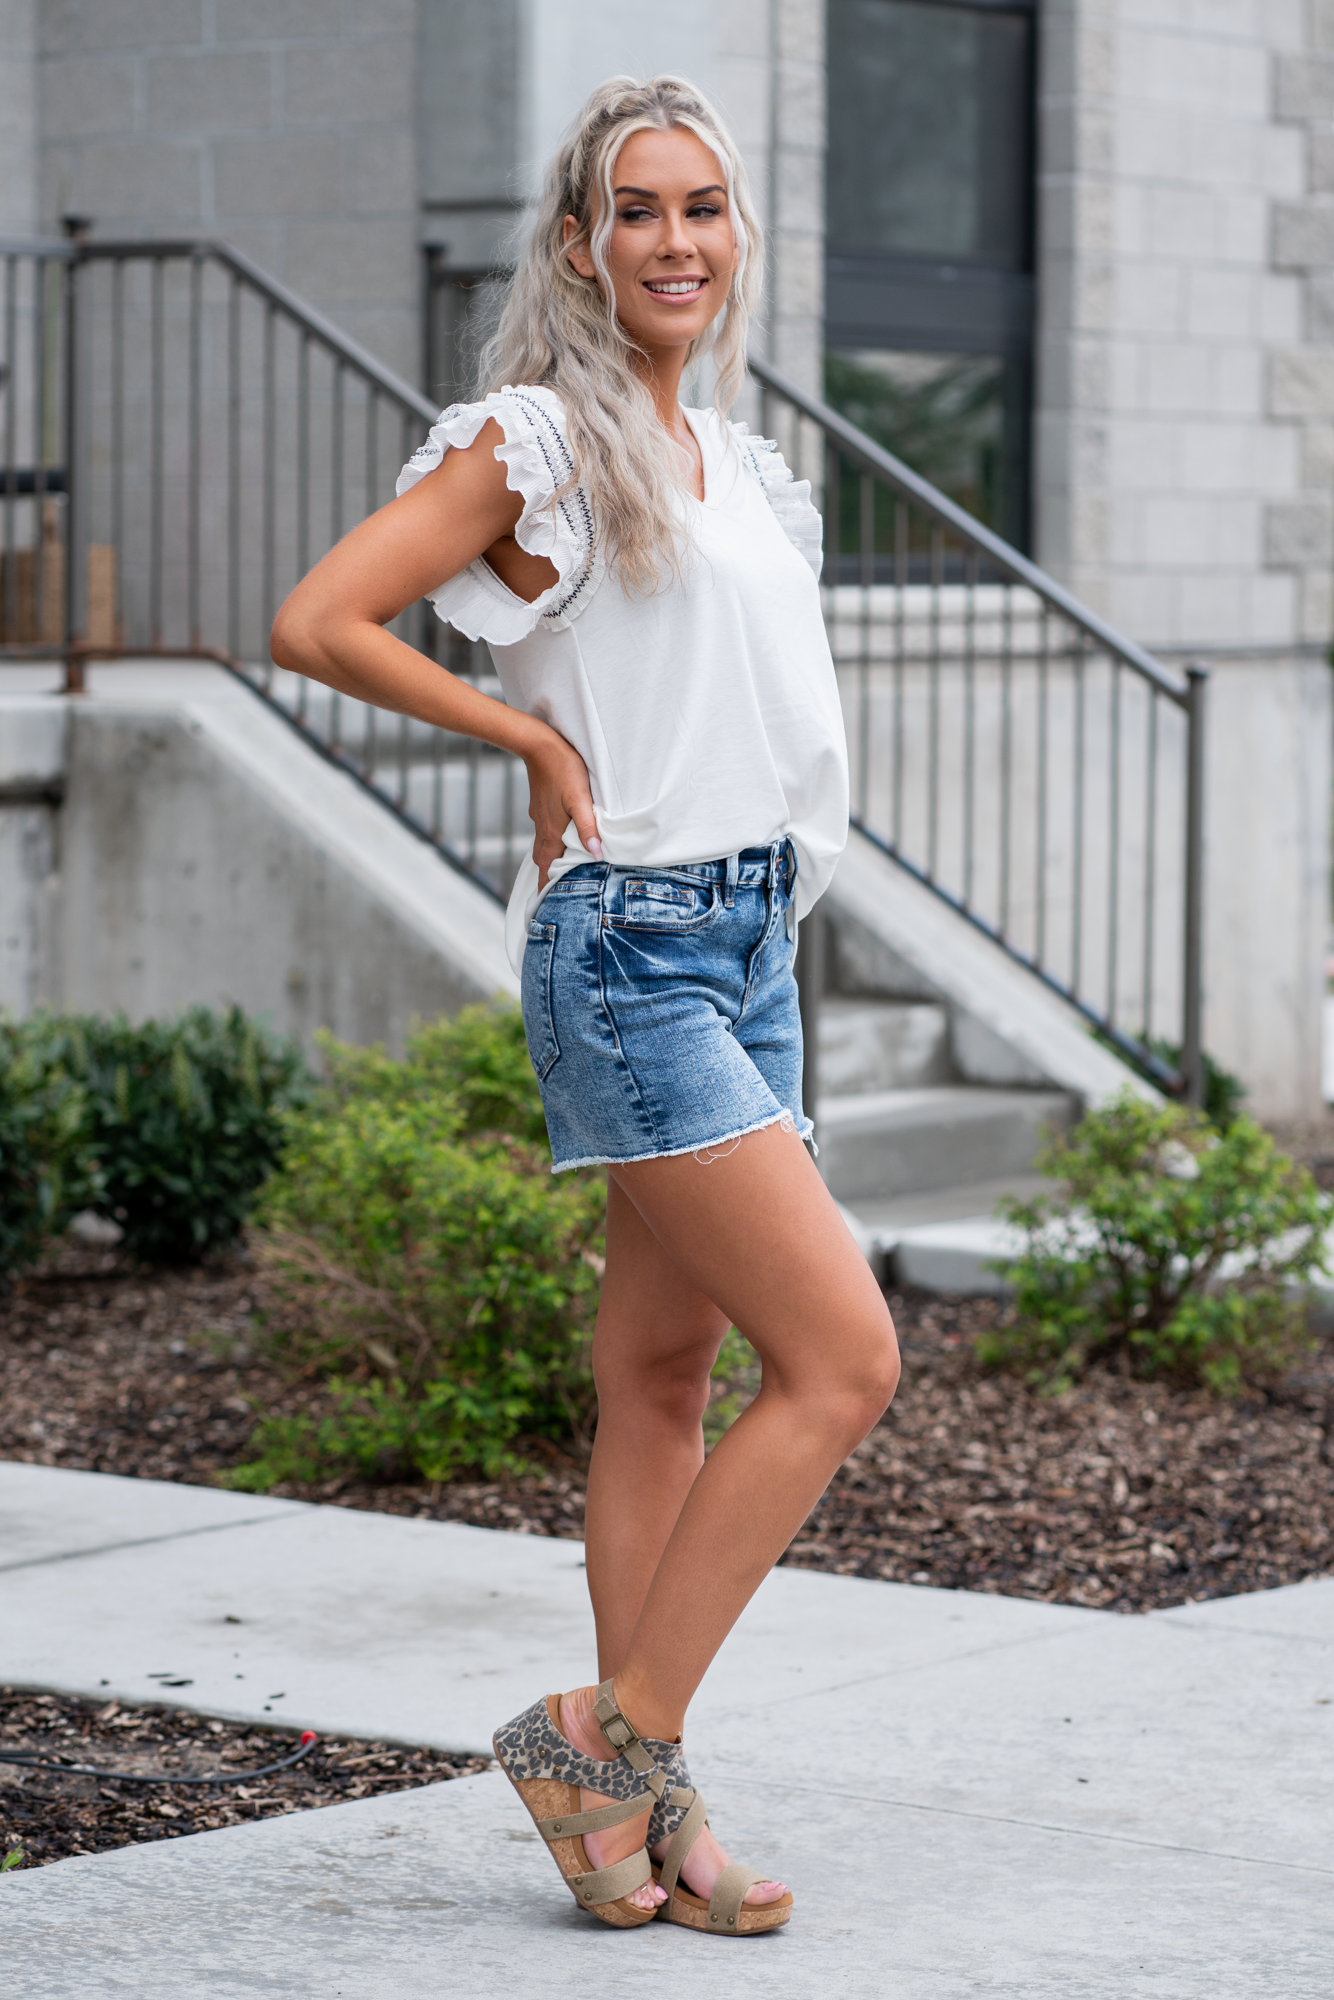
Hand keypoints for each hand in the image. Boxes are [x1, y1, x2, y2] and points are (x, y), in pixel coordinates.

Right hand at [525, 727, 602, 889]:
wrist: (539, 745)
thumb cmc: (564, 770)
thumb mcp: (580, 799)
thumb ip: (588, 828)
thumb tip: (596, 854)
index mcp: (551, 831)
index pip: (546, 867)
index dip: (546, 886)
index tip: (544, 903)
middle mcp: (543, 827)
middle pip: (543, 859)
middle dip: (548, 875)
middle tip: (554, 890)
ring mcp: (540, 816)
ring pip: (544, 844)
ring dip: (551, 857)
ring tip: (561, 867)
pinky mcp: (542, 805)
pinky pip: (546, 830)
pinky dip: (552, 840)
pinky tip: (562, 835)